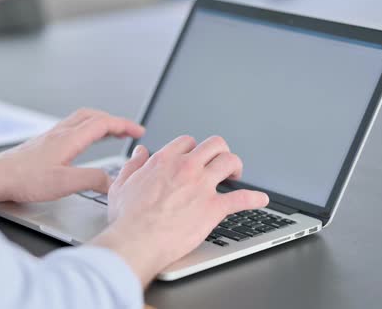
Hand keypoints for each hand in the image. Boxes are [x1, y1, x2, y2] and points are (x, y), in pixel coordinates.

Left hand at [0, 109, 143, 203]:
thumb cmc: (23, 179)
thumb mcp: (64, 183)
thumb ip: (92, 180)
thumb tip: (111, 182)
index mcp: (70, 138)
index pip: (104, 123)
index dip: (124, 125)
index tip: (138, 131)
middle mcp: (60, 132)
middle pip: (94, 116)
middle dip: (115, 121)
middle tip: (129, 130)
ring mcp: (51, 136)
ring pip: (82, 120)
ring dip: (101, 122)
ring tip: (112, 132)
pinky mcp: (43, 143)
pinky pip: (72, 128)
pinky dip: (86, 129)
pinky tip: (83, 142)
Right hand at [89, 135, 268, 286]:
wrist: (137, 240)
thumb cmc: (128, 218)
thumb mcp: (121, 185)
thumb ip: (132, 165)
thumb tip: (140, 152)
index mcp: (165, 161)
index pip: (187, 142)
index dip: (193, 149)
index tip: (195, 158)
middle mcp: (186, 168)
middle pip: (214, 144)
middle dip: (220, 151)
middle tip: (220, 162)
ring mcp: (202, 186)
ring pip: (230, 162)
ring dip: (237, 167)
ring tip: (237, 175)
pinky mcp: (213, 208)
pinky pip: (241, 198)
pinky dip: (254, 198)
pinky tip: (260, 200)